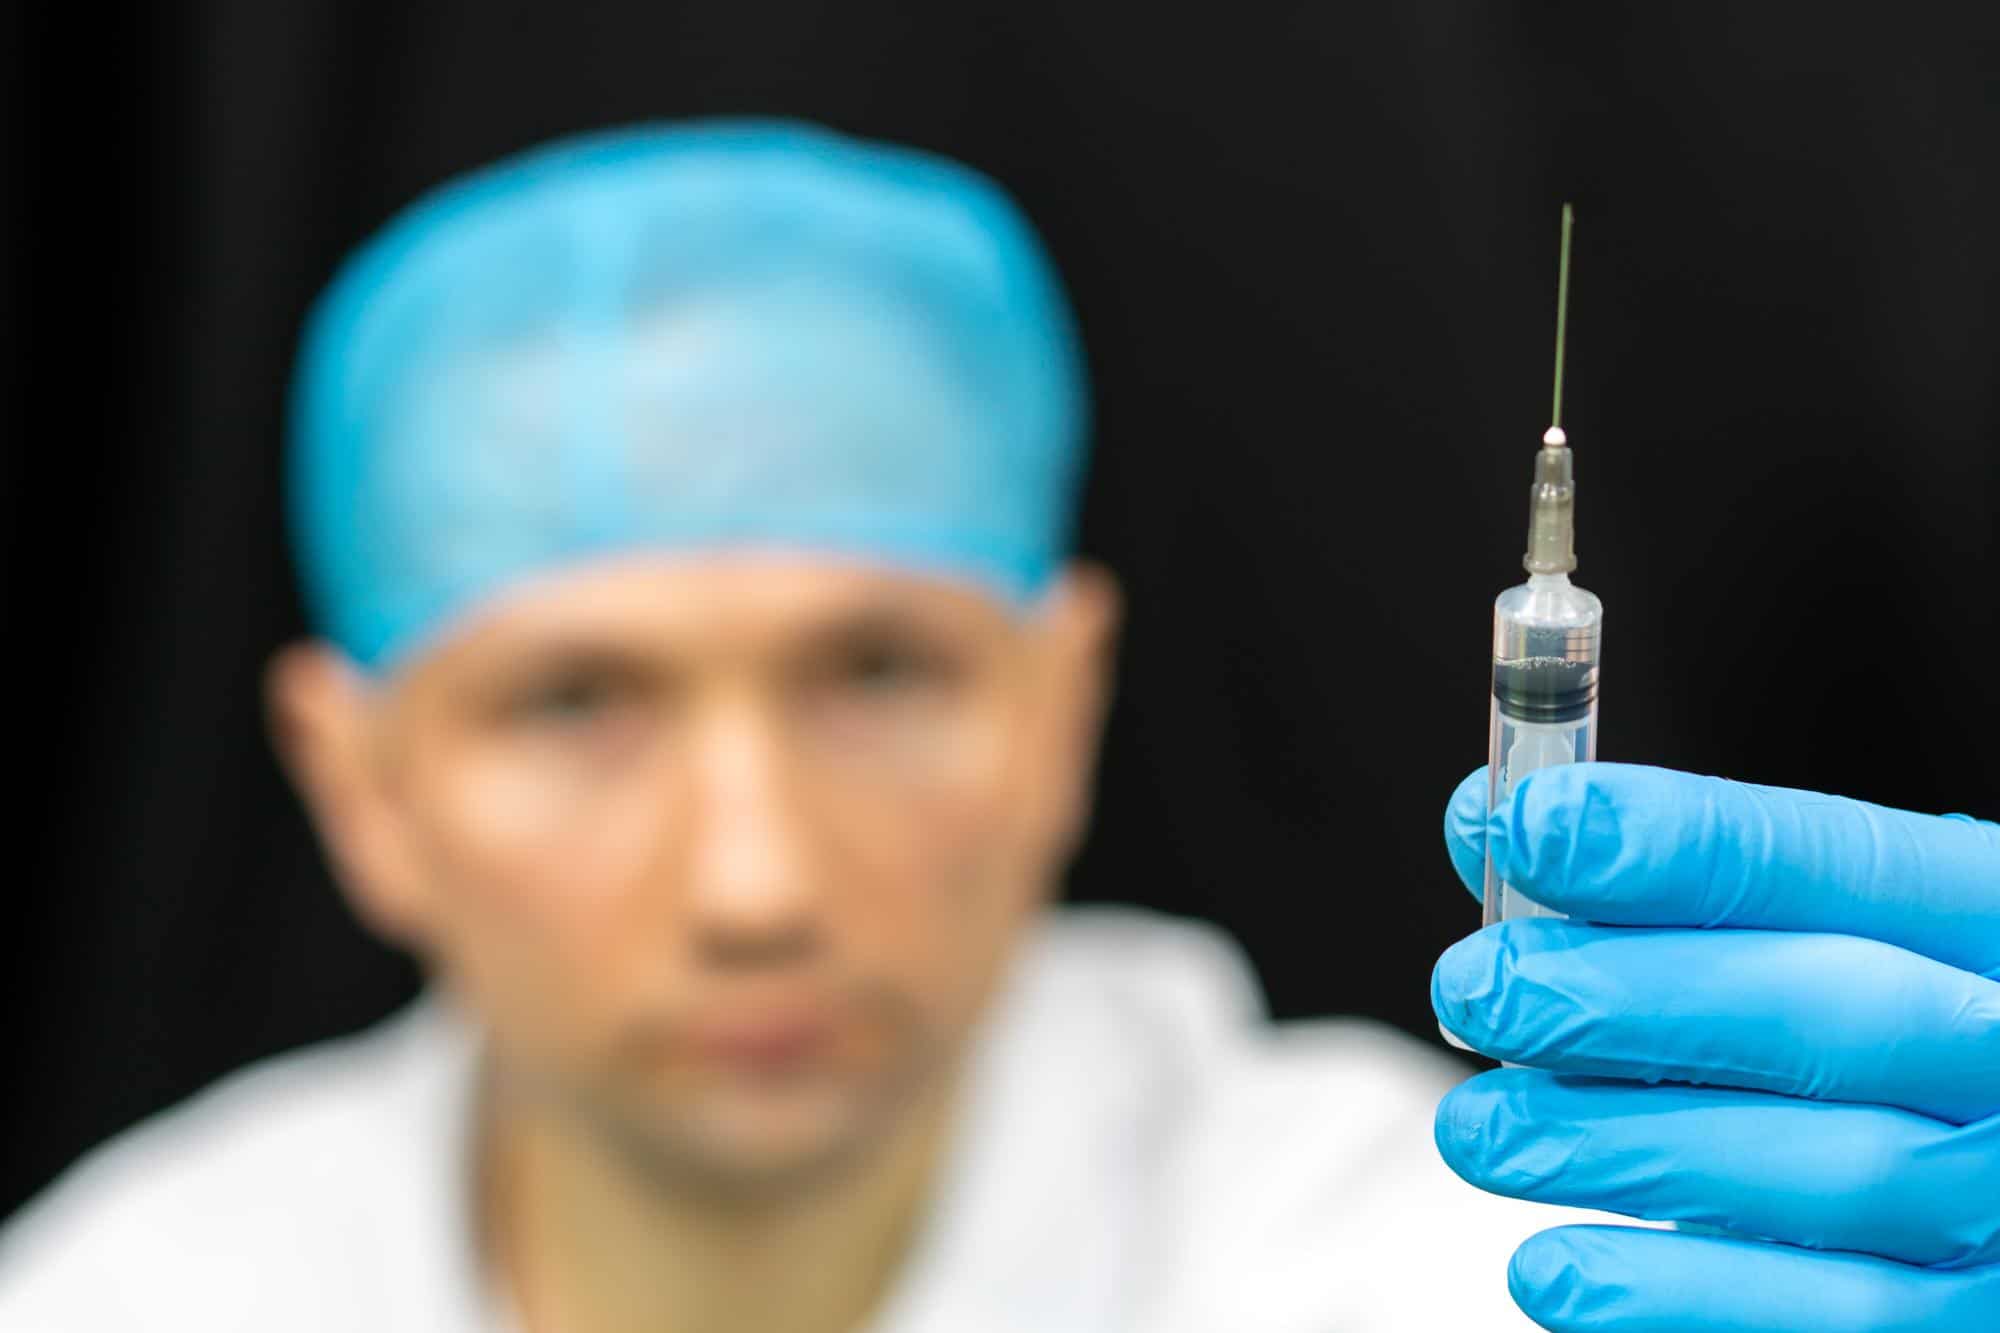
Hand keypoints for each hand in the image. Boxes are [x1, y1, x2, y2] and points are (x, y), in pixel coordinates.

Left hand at [1431, 762, 1999, 1330]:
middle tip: (1476, 988)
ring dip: (1622, 1148)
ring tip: (1482, 1131)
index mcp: (1987, 916)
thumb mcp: (1824, 926)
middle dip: (1634, 996)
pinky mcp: (1975, 1324)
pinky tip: (1552, 1269)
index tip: (1532, 826)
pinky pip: (1836, 1321)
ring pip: (1831, 1175)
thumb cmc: (1868, 1035)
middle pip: (1840, 1009)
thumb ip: (1677, 882)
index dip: (1682, 844)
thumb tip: (1497, 827)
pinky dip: (1675, 1298)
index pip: (1843, 861)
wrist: (1979, 1178)